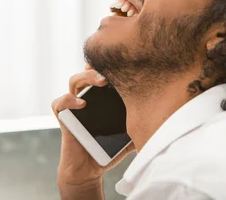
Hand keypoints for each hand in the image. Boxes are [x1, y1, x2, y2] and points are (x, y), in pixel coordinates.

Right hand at [51, 65, 135, 197]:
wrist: (90, 168)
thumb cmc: (110, 148)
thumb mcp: (131, 134)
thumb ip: (143, 123)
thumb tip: (166, 116)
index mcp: (104, 95)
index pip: (106, 71)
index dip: (113, 62)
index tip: (128, 59)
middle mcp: (88, 95)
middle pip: (90, 69)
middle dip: (100, 64)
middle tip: (113, 68)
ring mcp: (74, 104)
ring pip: (74, 81)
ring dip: (86, 77)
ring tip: (101, 81)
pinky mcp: (63, 116)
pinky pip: (59, 103)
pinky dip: (68, 100)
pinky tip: (81, 104)